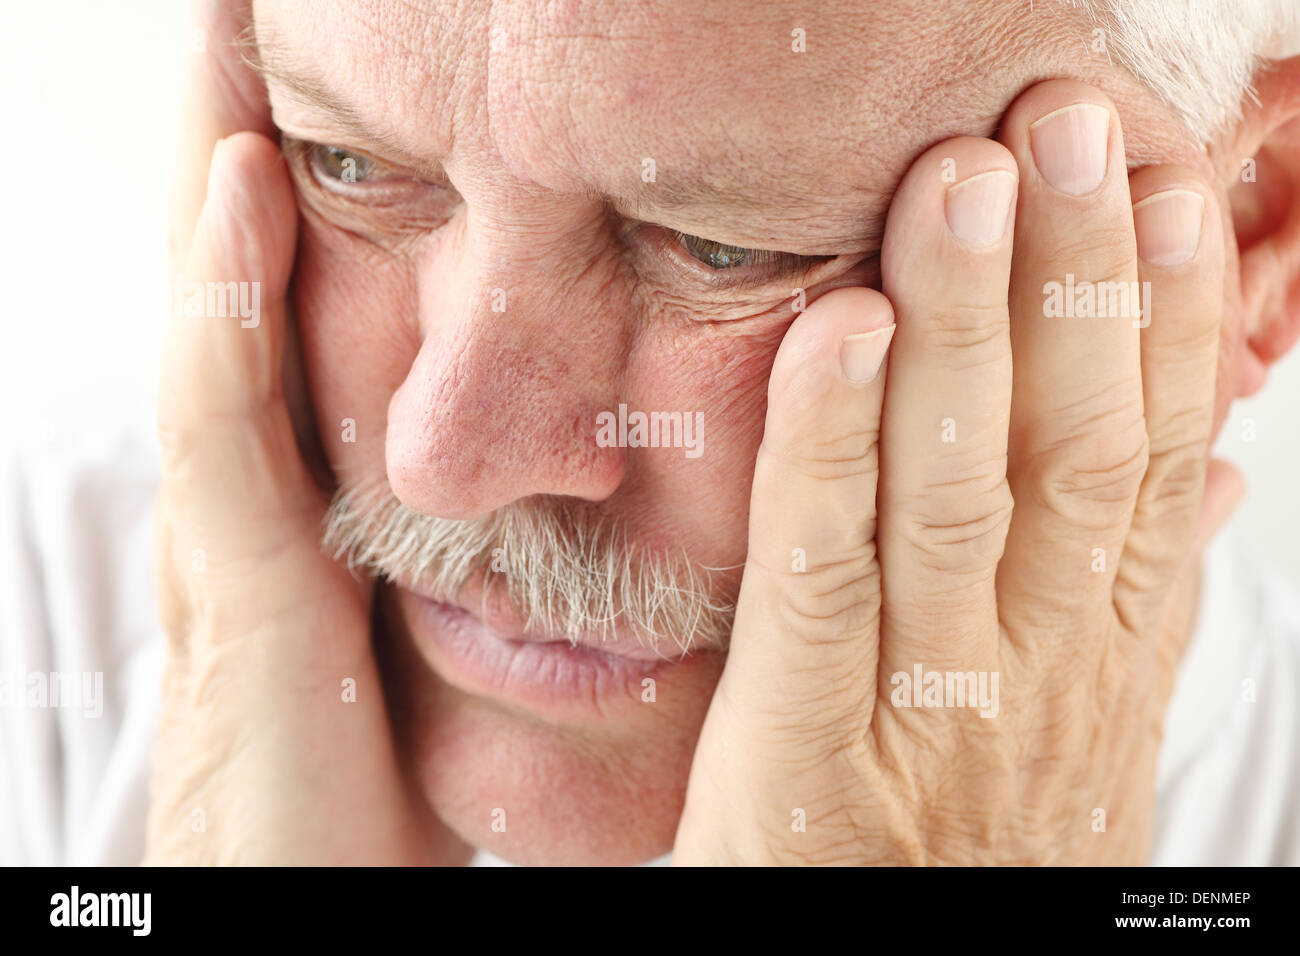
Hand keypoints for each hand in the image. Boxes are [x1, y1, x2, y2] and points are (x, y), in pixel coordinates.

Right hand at [145, 1, 459, 863]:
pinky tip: (234, 201)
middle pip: (238, 300)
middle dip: (232, 161)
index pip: (289, 330)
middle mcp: (252, 506)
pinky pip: (224, 431)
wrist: (298, 912)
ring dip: (214, 187)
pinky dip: (223, 310)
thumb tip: (568, 500)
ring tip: (228, 49)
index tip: (318, 102)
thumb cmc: (368, 798)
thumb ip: (460, 565)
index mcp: (304, 513)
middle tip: (246, 23)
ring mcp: (229, 541)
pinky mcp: (239, 598)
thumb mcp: (421, 651)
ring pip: (217, 328)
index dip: (287, 219)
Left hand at [673, 79, 1243, 864]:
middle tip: (1067, 125)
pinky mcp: (808, 751)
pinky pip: (824, 578)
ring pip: (960, 492)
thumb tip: (1206, 482)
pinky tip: (844, 333)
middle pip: (1069, 451)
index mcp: (1100, 659)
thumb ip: (1132, 604)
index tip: (1171, 192)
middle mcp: (1035, 673)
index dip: (1171, 320)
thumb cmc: (969, 846)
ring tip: (966, 181)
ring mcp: (928, 715)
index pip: (1152, 463)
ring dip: (970, 327)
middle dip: (1073, 279)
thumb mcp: (1081, 733)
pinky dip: (829, 449)